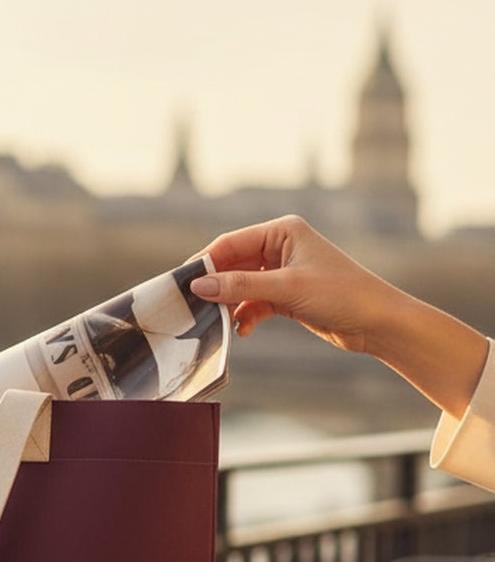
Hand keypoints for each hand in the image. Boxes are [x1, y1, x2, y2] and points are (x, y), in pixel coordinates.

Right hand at [188, 214, 385, 348]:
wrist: (379, 323)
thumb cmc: (342, 294)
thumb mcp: (286, 288)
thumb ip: (239, 286)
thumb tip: (198, 287)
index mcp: (283, 231)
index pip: (231, 243)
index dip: (205, 262)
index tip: (182, 284)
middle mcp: (281, 247)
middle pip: (232, 264)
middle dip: (215, 286)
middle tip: (191, 305)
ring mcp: (283, 272)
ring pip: (241, 286)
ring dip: (230, 304)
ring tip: (215, 320)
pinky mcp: (287, 295)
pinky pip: (254, 302)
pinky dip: (246, 315)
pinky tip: (242, 330)